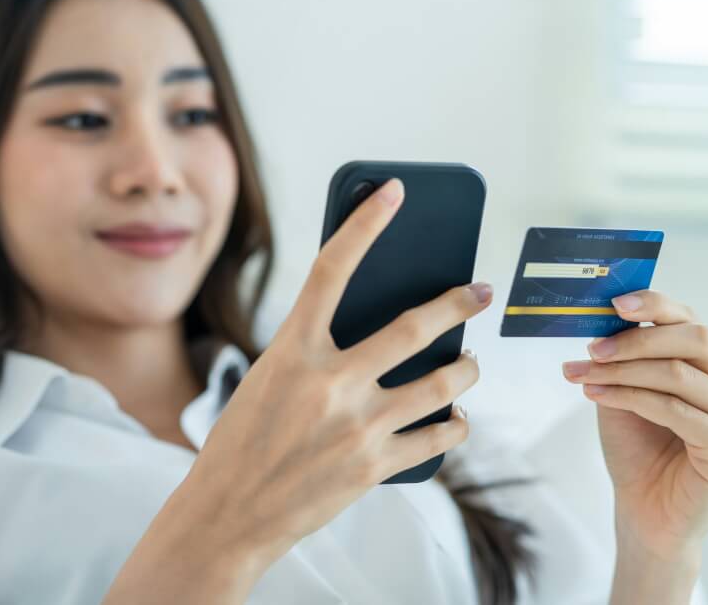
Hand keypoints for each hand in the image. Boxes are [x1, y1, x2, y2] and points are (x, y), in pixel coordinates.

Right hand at [184, 177, 491, 564]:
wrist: (227, 516)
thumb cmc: (244, 440)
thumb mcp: (269, 379)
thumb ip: (318, 352)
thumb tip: (386, 336)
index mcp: (292, 351)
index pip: (331, 269)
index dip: (365, 223)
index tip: (395, 192)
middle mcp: (329, 383)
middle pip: (413, 329)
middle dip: (457, 304)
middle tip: (480, 291)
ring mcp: (357, 426)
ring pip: (443, 385)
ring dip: (467, 370)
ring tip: (471, 363)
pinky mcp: (376, 467)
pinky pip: (439, 438)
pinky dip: (455, 425)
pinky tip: (454, 419)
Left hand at [561, 290, 707, 563]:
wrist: (647, 511)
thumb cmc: (642, 448)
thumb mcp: (629, 389)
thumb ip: (628, 355)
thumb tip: (607, 314)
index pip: (692, 320)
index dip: (655, 305)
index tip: (614, 303)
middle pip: (694, 339)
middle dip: (636, 339)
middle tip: (592, 348)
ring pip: (678, 374)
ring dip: (623, 371)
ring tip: (583, 375)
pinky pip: (675, 410)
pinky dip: (630, 397)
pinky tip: (598, 395)